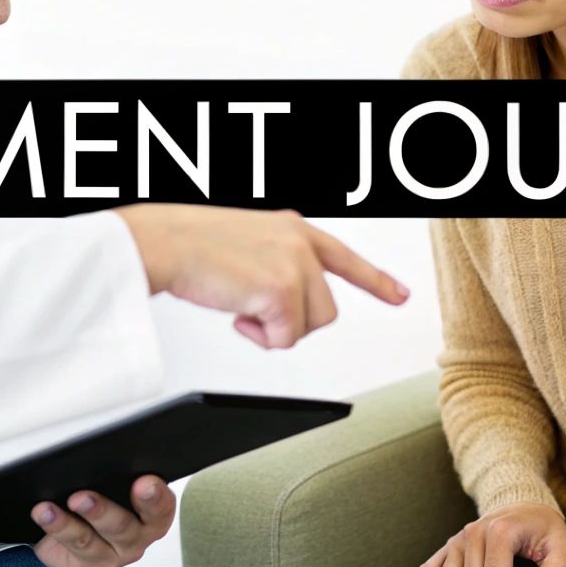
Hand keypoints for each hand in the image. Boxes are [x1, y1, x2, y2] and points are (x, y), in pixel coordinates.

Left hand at [29, 475, 175, 566]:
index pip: (161, 506)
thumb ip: (116, 472)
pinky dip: (54, 529)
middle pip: (123, 528)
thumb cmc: (108, 495)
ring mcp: (114, 556)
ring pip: (90, 542)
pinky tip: (43, 515)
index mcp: (154, 513)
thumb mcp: (117, 480)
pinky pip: (70, 549)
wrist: (82, 527)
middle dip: (101, 511)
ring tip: (49, 510)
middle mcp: (138, 537)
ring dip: (67, 525)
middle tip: (80, 497)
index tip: (143, 482)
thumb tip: (97, 455)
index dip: (155, 496)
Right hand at [113, 205, 409, 347]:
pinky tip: (238, 315)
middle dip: (292, 322)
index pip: (345, 257)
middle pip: (326, 309)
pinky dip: (261, 338)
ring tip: (242, 309)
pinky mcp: (283, 289)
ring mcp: (295, 264)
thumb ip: (273, 264)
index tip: (401, 295)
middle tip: (254, 313)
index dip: (376, 281)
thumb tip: (278, 303)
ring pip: (311, 325)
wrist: (164, 243)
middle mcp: (300, 242)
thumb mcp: (245, 245)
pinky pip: (286, 338)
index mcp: (292, 228)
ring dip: (276, 329)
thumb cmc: (189, 246)